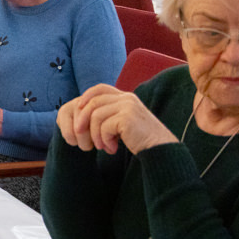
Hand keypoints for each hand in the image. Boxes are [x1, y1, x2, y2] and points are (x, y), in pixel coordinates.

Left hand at [56, 84, 177, 154]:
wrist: (161, 150)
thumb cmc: (140, 139)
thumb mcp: (123, 123)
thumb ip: (109, 114)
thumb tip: (82, 113)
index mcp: (126, 97)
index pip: (100, 88)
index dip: (86, 97)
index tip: (77, 110)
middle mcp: (127, 98)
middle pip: (94, 102)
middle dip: (83, 120)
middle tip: (81, 136)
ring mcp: (128, 107)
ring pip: (96, 116)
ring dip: (94, 134)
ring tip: (101, 147)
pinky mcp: (128, 118)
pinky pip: (104, 127)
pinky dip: (104, 140)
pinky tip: (112, 149)